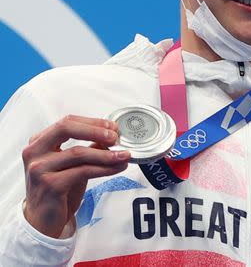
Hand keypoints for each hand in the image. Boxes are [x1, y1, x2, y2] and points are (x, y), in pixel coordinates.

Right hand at [22, 115, 129, 237]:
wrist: (42, 220)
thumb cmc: (58, 189)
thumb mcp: (72, 164)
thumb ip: (88, 148)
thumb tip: (111, 136)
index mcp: (39, 142)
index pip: (66, 122)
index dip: (92, 122)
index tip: (112, 127)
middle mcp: (34, 152)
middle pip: (66, 128)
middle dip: (95, 129)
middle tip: (115, 136)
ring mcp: (39, 169)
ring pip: (78, 153)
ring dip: (106, 153)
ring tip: (124, 155)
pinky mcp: (50, 185)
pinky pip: (83, 171)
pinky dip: (104, 168)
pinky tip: (117, 168)